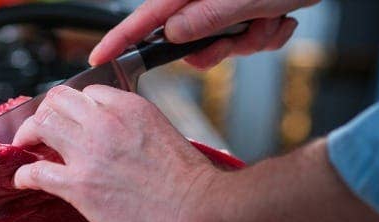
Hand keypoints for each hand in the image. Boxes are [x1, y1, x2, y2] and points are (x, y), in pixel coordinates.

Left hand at [11, 85, 222, 221]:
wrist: (199, 211)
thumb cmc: (192, 182)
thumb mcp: (166, 135)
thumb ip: (138, 129)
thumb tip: (121, 141)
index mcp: (132, 107)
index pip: (89, 92)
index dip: (76, 108)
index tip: (73, 121)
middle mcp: (106, 122)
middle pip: (58, 100)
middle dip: (46, 113)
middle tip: (42, 129)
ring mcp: (90, 152)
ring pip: (41, 125)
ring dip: (29, 135)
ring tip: (28, 147)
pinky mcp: (80, 185)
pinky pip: (36, 171)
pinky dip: (25, 175)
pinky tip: (25, 180)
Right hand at [89, 0, 317, 69]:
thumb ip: (205, 17)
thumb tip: (171, 35)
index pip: (145, 17)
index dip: (119, 39)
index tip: (99, 58)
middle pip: (188, 40)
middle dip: (220, 48)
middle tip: (239, 37)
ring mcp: (225, 6)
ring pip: (224, 44)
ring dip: (252, 40)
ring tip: (270, 19)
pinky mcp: (245, 12)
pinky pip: (247, 40)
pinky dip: (266, 36)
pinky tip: (280, 18)